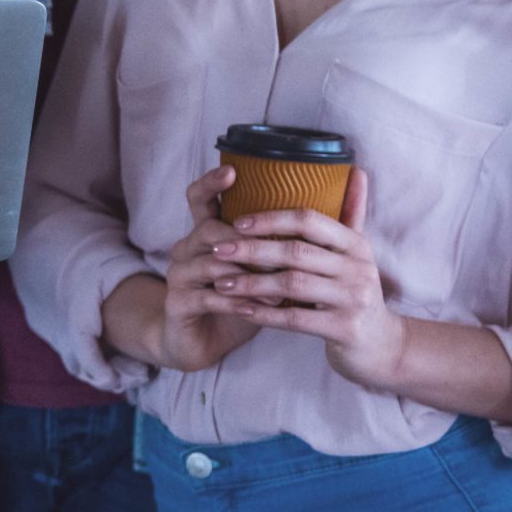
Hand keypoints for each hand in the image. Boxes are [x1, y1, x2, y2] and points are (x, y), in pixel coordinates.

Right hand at [153, 165, 268, 371]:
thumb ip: (286, 240)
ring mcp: (179, 276)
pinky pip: (206, 297)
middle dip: (247, 242)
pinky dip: (236, 302)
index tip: (232, 171)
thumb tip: (334, 198)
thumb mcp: (262, 267)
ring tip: (281, 290)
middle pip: (208, 229)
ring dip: (248, 276)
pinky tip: (258, 309)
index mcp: (205, 232)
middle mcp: (187, 248)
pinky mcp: (178, 304)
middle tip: (283, 255)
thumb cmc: (240, 297)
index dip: (211, 183)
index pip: (199, 198)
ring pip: (210, 264)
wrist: (201, 340)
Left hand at [202, 172, 406, 389]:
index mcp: (356, 244)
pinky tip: (241, 310)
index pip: (309, 220)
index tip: (236, 222)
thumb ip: (352, 214)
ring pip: (292, 285)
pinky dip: (265, 314)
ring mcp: (354, 299)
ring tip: (221, 283)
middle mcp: (358, 268)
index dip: (271, 218)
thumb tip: (356, 170)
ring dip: (252, 283)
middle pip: (296, 252)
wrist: (383, 345)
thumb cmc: (356, 292)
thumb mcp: (357, 253)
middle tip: (217, 250)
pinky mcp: (345, 329)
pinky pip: (296, 319)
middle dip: (251, 249)